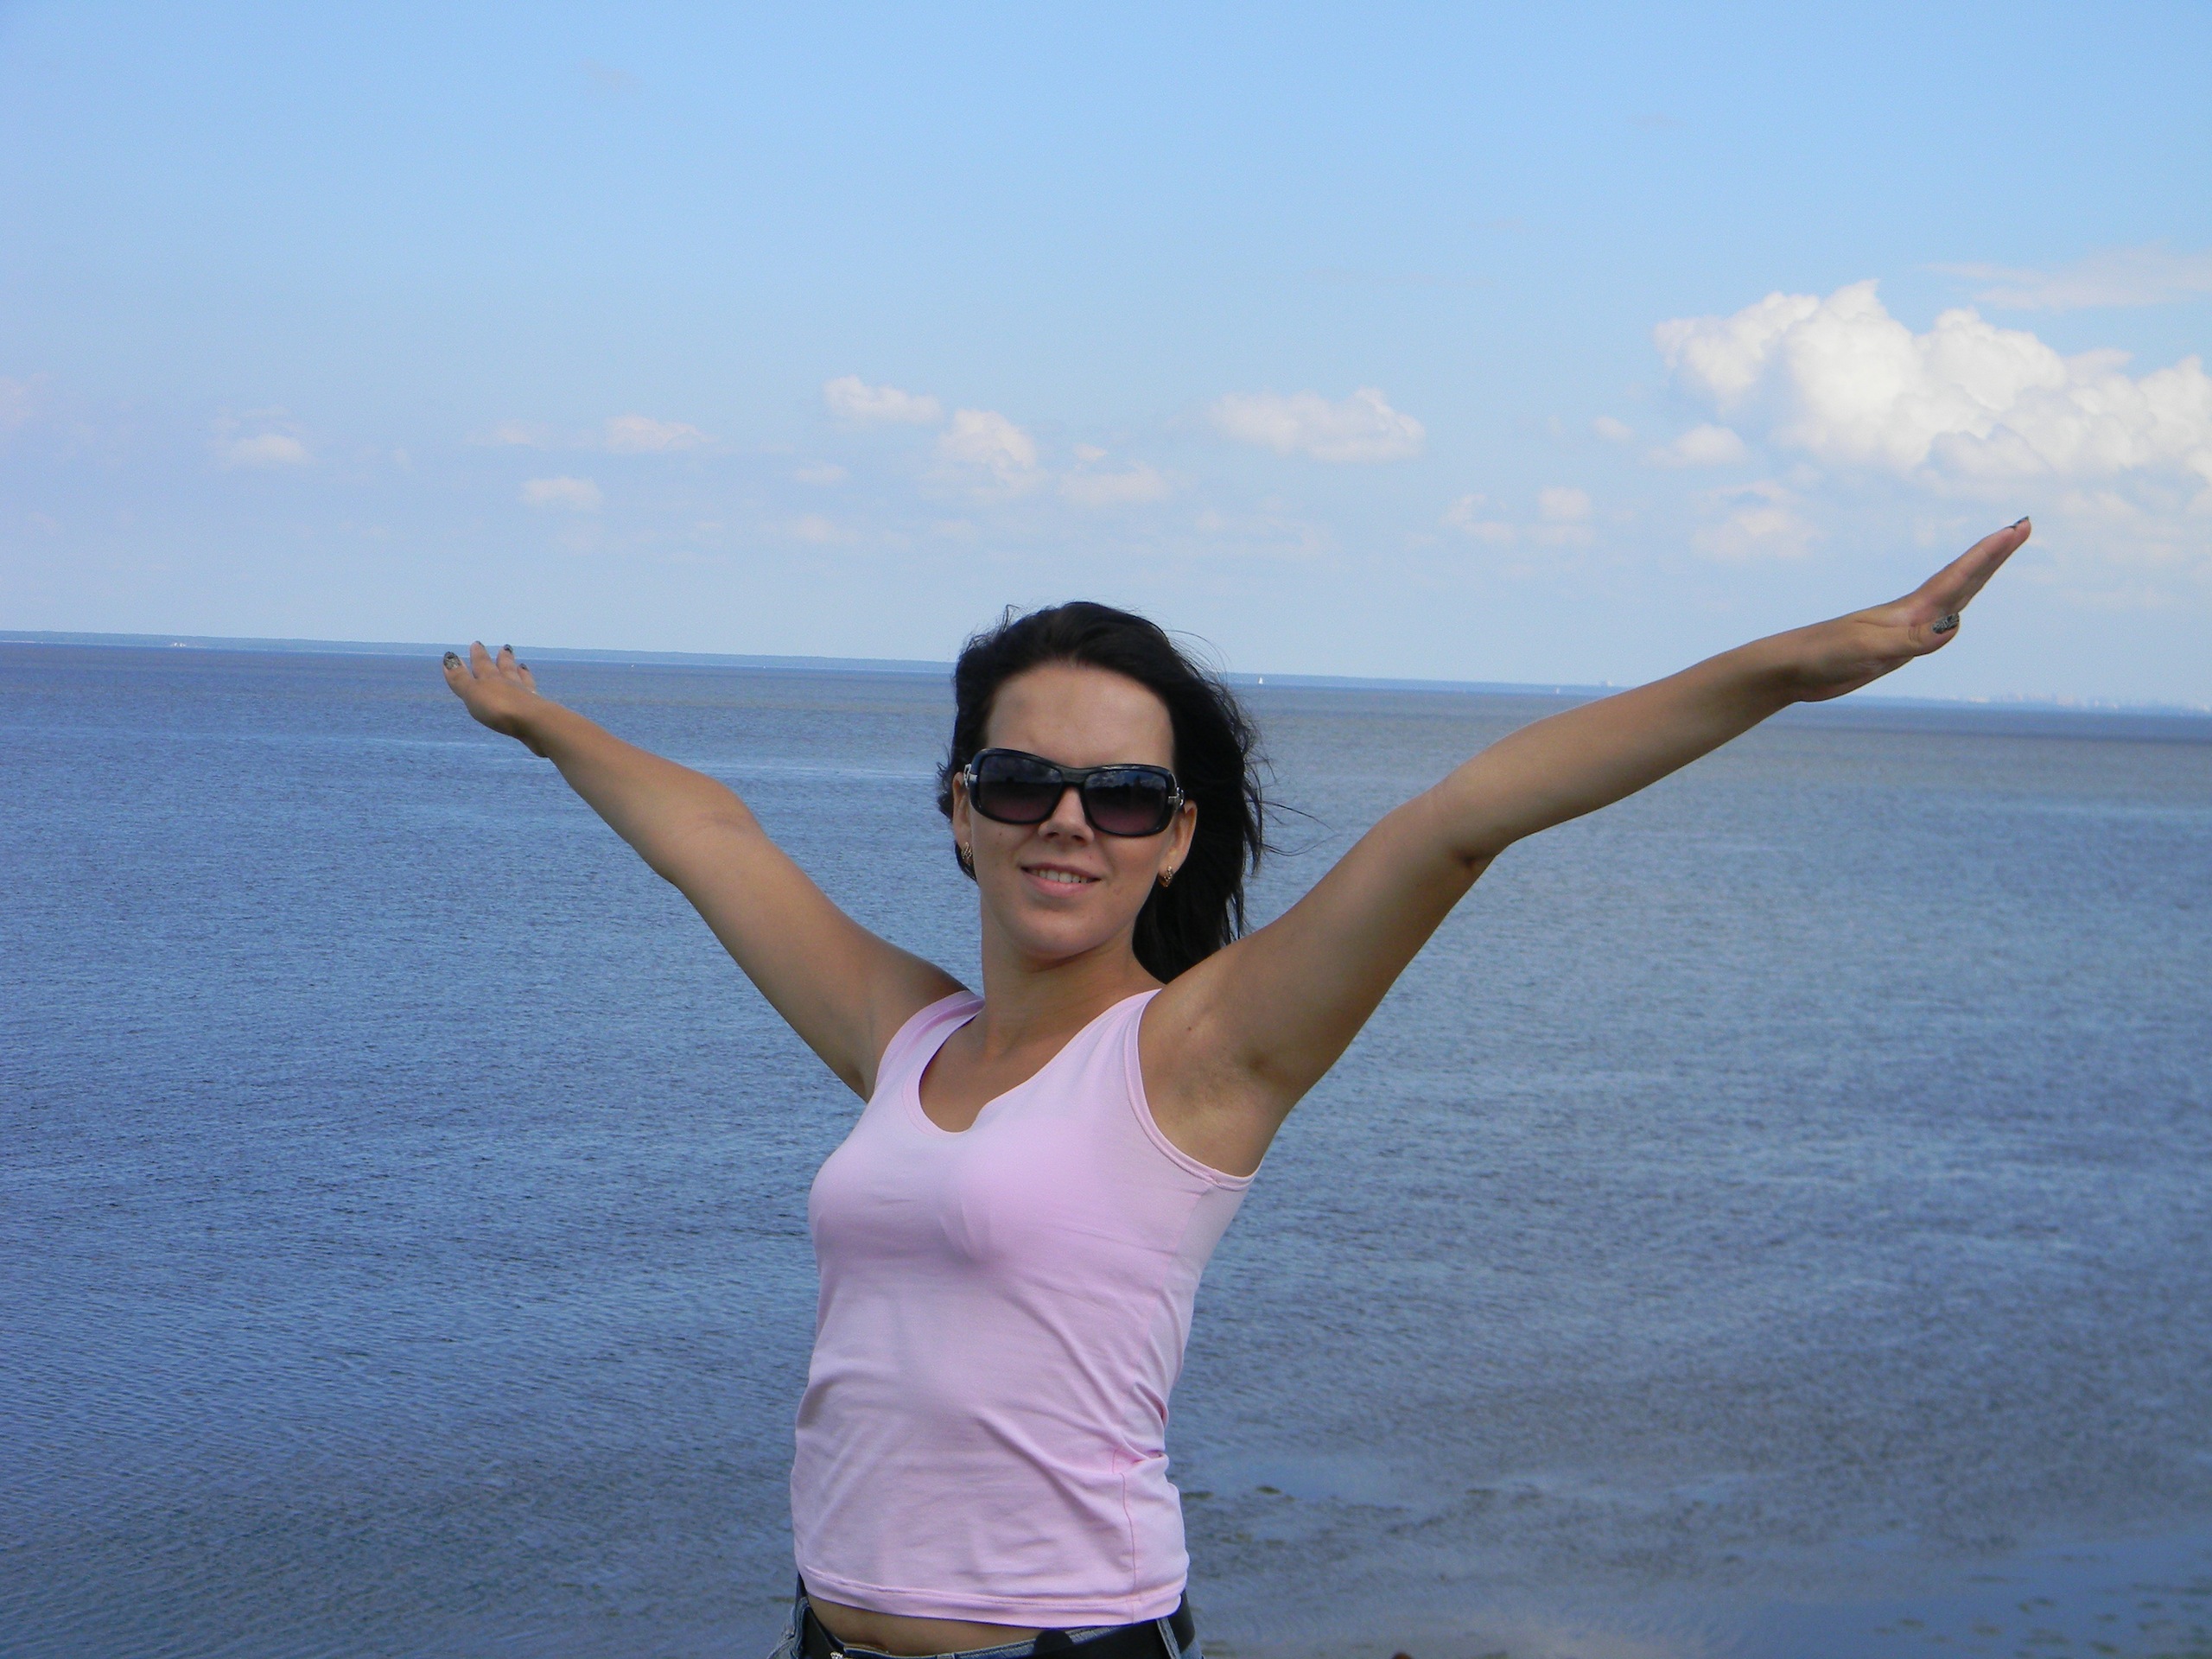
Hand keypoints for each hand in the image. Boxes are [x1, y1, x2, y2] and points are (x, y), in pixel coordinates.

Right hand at [442, 641, 552, 754]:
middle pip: (504, 668)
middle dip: (501, 659)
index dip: (477, 656)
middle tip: (505, 648)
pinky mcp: (537, 708)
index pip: (481, 665)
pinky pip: (532, 693)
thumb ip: (461, 679)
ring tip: (521, 664)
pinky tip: (534, 689)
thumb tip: (450, 657)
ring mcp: (525, 694)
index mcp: (490, 680)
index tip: (476, 644)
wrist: (534, 722)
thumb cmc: (499, 708)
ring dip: (519, 671)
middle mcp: (509, 683)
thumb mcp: (473, 693)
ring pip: (520, 679)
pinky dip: (531, 687)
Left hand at [1784, 517, 2029, 702]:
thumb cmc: (1821, 656)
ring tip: (2001, 554)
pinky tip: (1957, 612)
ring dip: (1979, 576)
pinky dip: (1955, 611)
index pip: (1958, 577)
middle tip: (2022, 527)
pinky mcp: (1893, 647)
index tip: (2017, 528)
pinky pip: (1936, 625)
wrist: (1788, 668)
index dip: (1989, 555)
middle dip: (1994, 555)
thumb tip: (1954, 627)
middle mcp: (1911, 614)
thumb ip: (1910, 640)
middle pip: (1962, 579)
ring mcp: (1903, 629)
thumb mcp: (1867, 650)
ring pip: (1952, 598)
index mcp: (1908, 611)